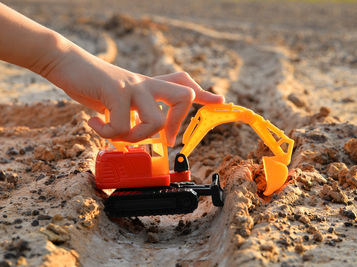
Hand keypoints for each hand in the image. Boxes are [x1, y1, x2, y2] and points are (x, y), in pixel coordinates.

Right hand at [45, 39, 223, 145]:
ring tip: (115, 132)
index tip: (219, 102)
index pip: (184, 85)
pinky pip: (121, 125)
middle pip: (184, 96)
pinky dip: (107, 132)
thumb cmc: (95, 85)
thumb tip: (145, 133)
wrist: (67, 65)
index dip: (204, 95)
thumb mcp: (121, 98)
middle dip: (177, 125)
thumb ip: (135, 111)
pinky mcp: (115, 90)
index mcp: (150, 86)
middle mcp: (146, 84)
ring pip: (155, 120)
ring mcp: (133, 86)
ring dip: (134, 136)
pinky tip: (94, 124)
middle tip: (164, 140)